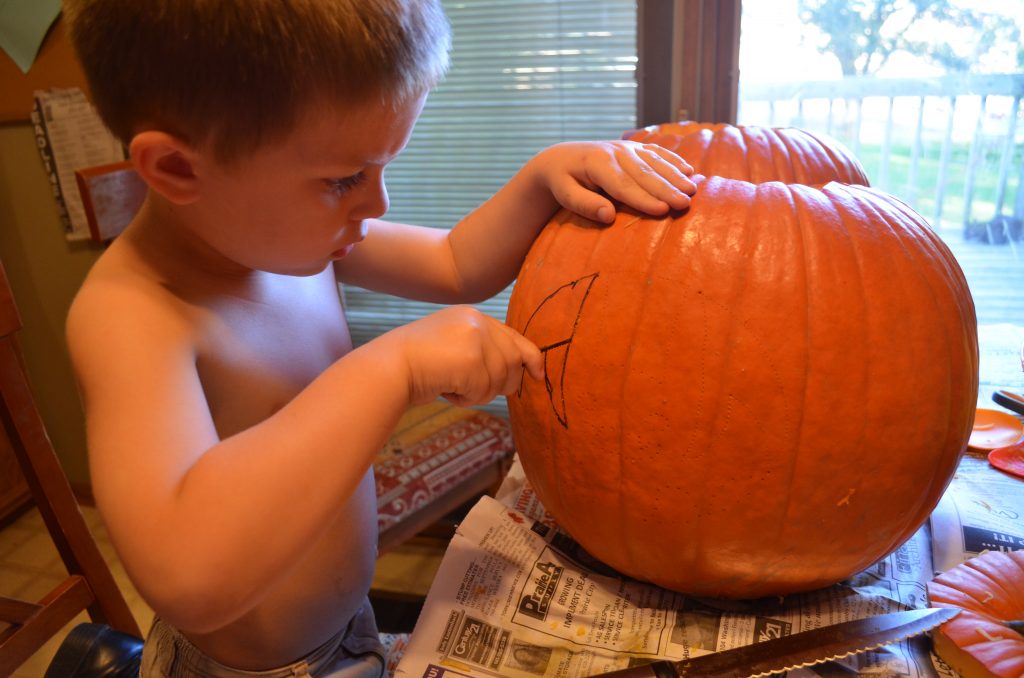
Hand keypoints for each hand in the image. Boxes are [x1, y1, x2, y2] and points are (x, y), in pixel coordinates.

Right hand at [388, 306, 542, 406]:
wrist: (389, 367)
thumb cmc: (415, 364)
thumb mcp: (451, 345)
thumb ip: (482, 350)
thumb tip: (520, 371)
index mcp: (473, 316)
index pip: (514, 337)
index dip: (531, 358)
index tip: (539, 375)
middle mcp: (478, 322)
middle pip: (514, 362)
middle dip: (498, 384)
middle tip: (468, 387)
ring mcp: (476, 338)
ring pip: (501, 380)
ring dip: (478, 393)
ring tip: (451, 384)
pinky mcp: (472, 358)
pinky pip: (485, 391)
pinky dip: (466, 399)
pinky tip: (446, 389)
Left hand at [532, 140, 696, 223]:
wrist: (562, 158)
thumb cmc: (563, 182)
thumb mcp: (564, 194)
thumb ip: (583, 204)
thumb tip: (608, 216)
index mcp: (598, 163)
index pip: (623, 185)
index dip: (643, 198)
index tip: (662, 211)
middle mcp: (616, 152)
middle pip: (645, 173)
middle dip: (666, 189)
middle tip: (685, 204)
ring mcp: (627, 147)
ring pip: (655, 162)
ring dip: (675, 176)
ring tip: (692, 190)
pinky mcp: (635, 148)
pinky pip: (657, 152)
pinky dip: (674, 161)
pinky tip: (689, 170)